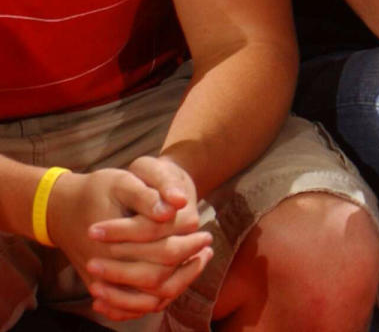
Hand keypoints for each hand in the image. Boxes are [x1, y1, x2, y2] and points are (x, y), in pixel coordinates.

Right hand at [47, 159, 211, 321]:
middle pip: (157, 279)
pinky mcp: (100, 288)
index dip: (188, 243)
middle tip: (207, 247)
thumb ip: (148, 194)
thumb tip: (177, 205)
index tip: (205, 230)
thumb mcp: (122, 181)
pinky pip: (128, 307)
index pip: (163, 251)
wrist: (61, 209)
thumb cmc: (96, 191)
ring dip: (177, 285)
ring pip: (146, 299)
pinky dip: (152, 302)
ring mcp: (102, 282)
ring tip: (198, 263)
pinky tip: (172, 285)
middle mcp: (107, 268)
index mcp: (116, 241)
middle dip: (188, 266)